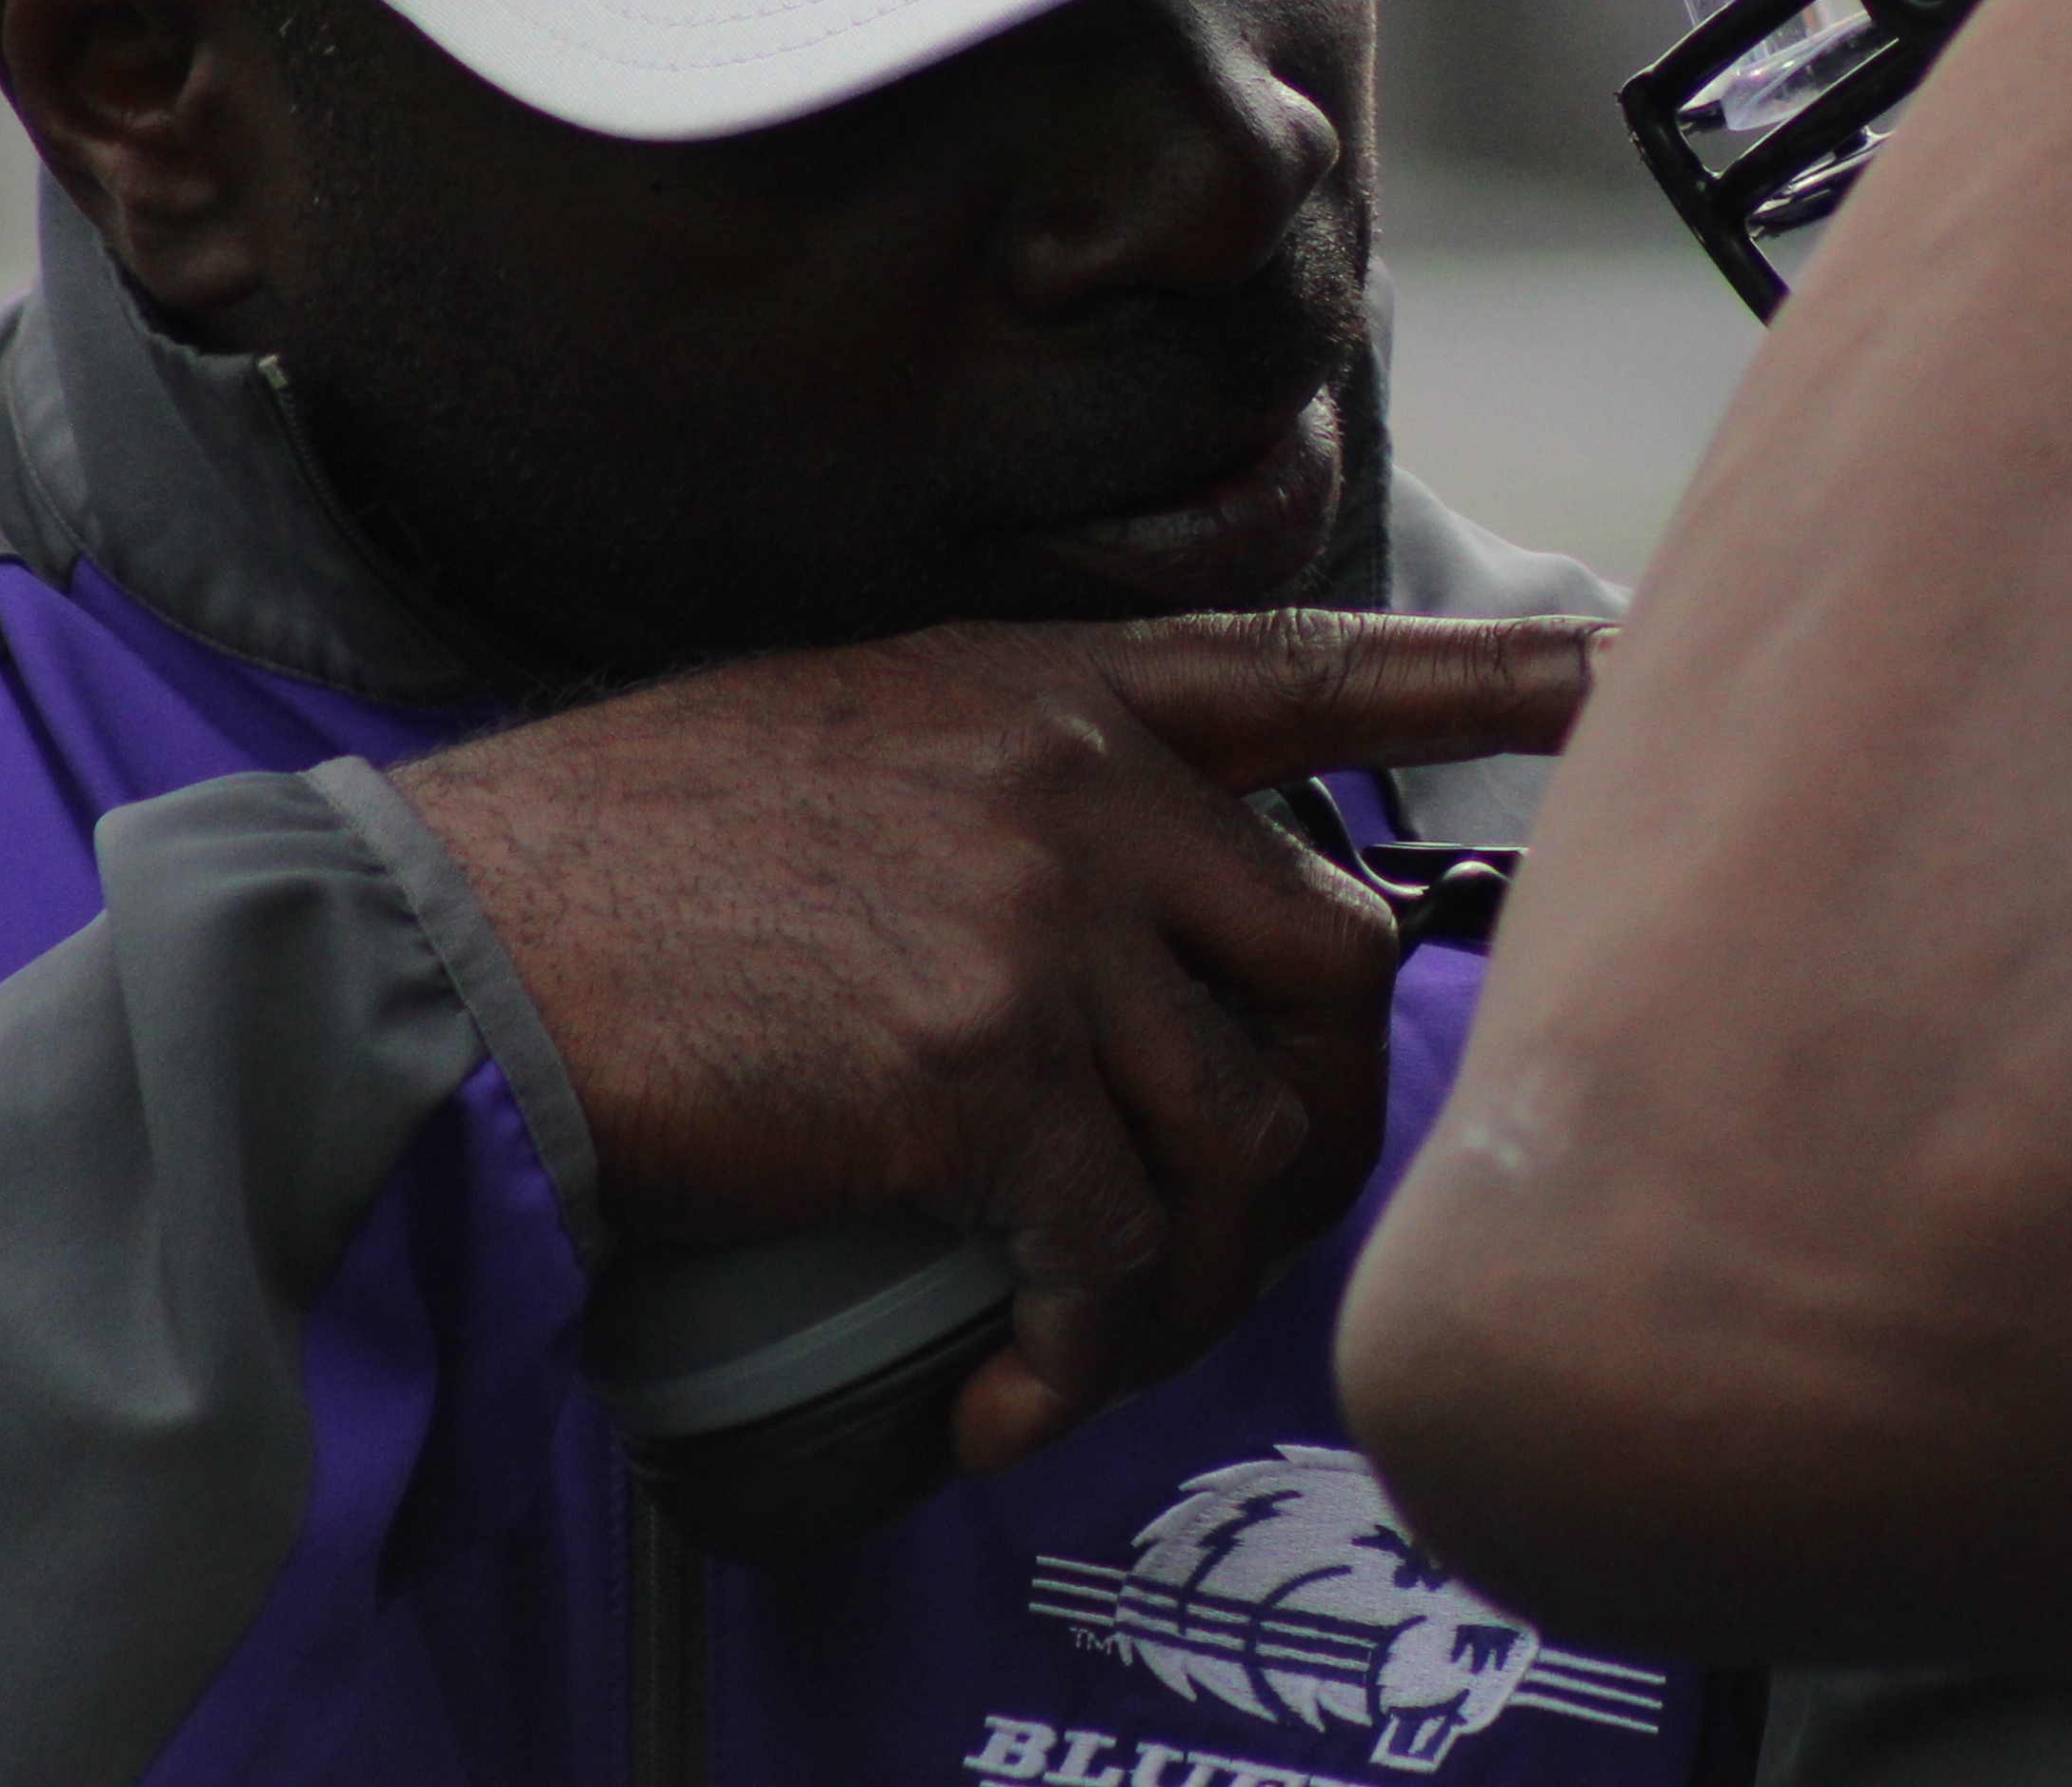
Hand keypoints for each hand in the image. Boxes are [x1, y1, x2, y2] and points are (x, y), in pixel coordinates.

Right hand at [391, 611, 1596, 1467]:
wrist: (446, 943)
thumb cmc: (620, 863)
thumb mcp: (847, 740)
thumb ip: (1013, 790)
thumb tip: (1124, 904)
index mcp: (1050, 688)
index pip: (1315, 667)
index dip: (1487, 669)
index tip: (1625, 667)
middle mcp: (1079, 780)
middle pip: (1332, 953)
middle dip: (1315, 1116)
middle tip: (1234, 1223)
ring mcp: (1041, 915)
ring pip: (1244, 1127)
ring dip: (1196, 1269)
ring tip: (1091, 1338)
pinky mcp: (979, 1069)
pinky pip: (1114, 1251)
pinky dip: (1074, 1359)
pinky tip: (994, 1405)